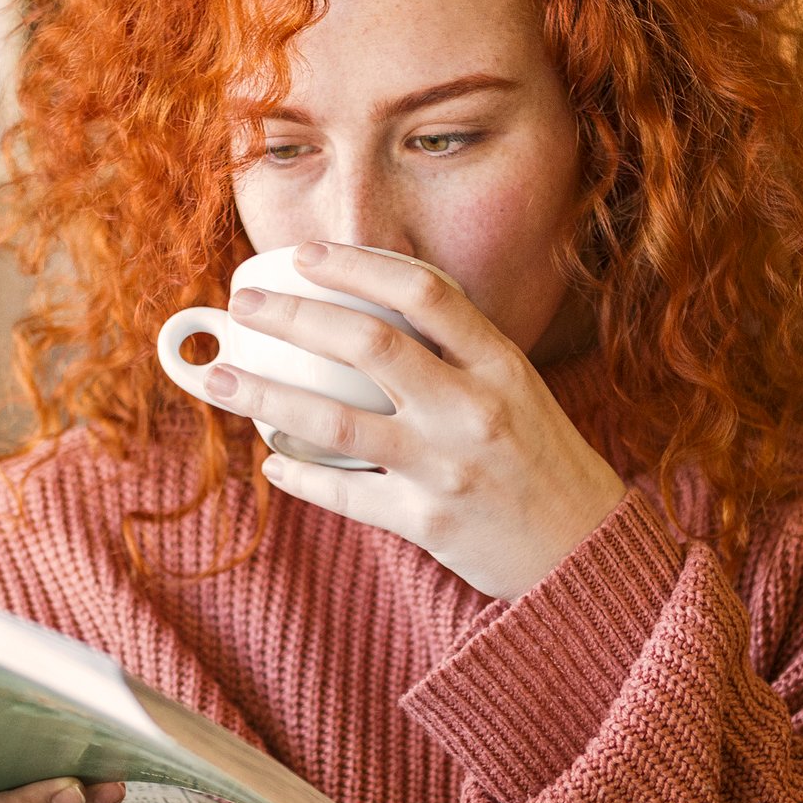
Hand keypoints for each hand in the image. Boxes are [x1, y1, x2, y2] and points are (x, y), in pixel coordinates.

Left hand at [205, 241, 628, 600]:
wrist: (584, 550)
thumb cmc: (539, 458)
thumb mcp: (516, 387)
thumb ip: (457, 350)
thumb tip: (369, 305)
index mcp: (500, 364)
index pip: (424, 292)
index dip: (359, 265)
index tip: (306, 253)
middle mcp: (473, 409)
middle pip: (368, 344)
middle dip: (294, 316)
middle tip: (245, 306)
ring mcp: (448, 468)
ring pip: (335, 421)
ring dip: (264, 394)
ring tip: (217, 378)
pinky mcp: (428, 523)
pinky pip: (344, 494)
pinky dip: (298, 475)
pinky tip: (271, 461)